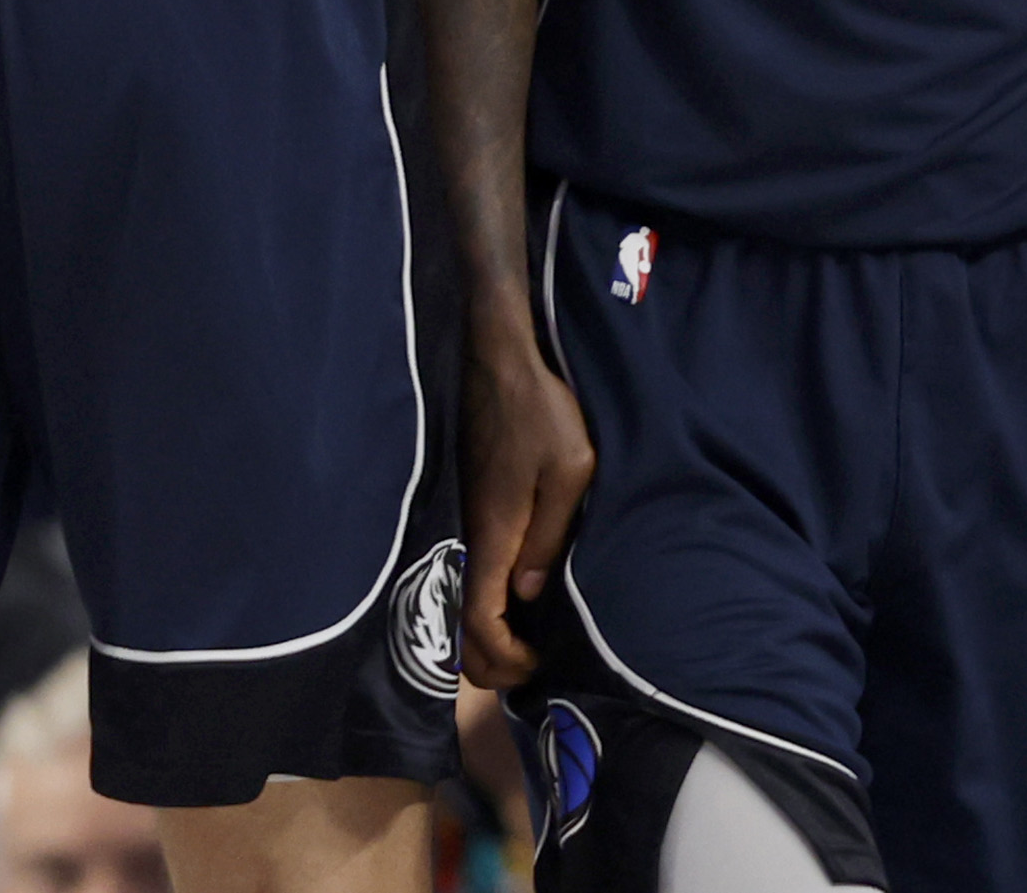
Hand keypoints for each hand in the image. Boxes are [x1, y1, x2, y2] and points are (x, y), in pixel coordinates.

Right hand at [457, 334, 594, 688]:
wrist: (499, 361)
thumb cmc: (542, 413)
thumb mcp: (568, 472)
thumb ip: (549, 537)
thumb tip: (527, 596)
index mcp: (491, 536)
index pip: (479, 623)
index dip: (504, 657)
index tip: (537, 665)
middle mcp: (467, 536)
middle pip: (458, 625)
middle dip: (489, 661)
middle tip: (532, 666)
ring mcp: (462, 522)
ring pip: (460, 601)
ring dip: (485, 636)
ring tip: (527, 642)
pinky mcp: (467, 508)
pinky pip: (468, 573)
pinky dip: (484, 605)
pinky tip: (515, 601)